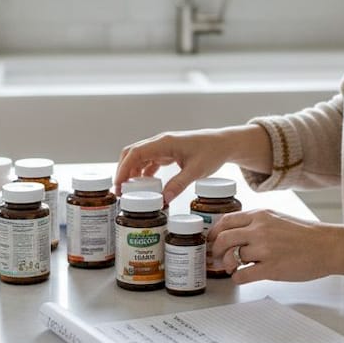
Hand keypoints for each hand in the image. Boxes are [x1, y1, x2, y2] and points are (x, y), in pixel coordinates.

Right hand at [115, 128, 235, 203]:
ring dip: (132, 172)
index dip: (124, 169)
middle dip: (123, 171)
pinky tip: (144, 187)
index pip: (136, 153)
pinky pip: (149, 161)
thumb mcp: (196, 170)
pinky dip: (143, 173)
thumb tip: (163, 200)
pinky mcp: (168, 152)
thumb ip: (179, 184)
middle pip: (132, 153)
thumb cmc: (212, 152)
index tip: (119, 185)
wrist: (224, 143)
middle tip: (120, 191)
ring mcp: (163, 146)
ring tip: (129, 192)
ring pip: (139, 157)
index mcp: (165, 142)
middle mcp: (161, 142)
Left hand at [210, 210, 343, 285]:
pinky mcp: (272, 268)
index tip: (212, 241)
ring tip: (233, 268)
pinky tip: (242, 277)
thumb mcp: (278, 218)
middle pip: (223, 238)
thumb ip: (257, 222)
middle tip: (216, 258)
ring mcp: (265, 249)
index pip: (226, 221)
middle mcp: (260, 229)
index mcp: (261, 215)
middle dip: (216, 250)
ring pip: (232, 257)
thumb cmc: (306, 234)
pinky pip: (242, 275)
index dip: (214, 232)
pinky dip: (237, 278)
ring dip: (227, 265)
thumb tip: (235, 232)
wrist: (329, 246)